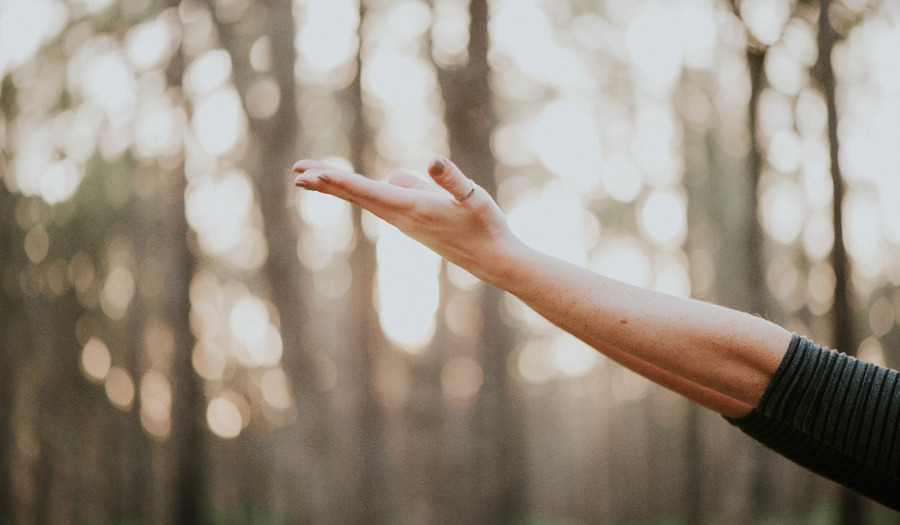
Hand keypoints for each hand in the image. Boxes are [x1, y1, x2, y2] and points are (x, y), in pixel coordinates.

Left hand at [292, 157, 523, 283]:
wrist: (493, 260)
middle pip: (357, 196)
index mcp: (413, 208)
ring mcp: (404, 222)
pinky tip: (355, 186)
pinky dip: (357, 192)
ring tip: (311, 176)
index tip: (313, 175)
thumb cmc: (486, 227)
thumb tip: (432, 162)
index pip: (369, 192)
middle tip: (296, 173)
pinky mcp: (411, 222)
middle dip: (326, 183)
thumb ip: (452, 180)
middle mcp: (402, 217)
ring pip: (365, 199)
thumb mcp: (474, 198)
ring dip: (337, 186)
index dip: (340, 182)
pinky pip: (378, 202)